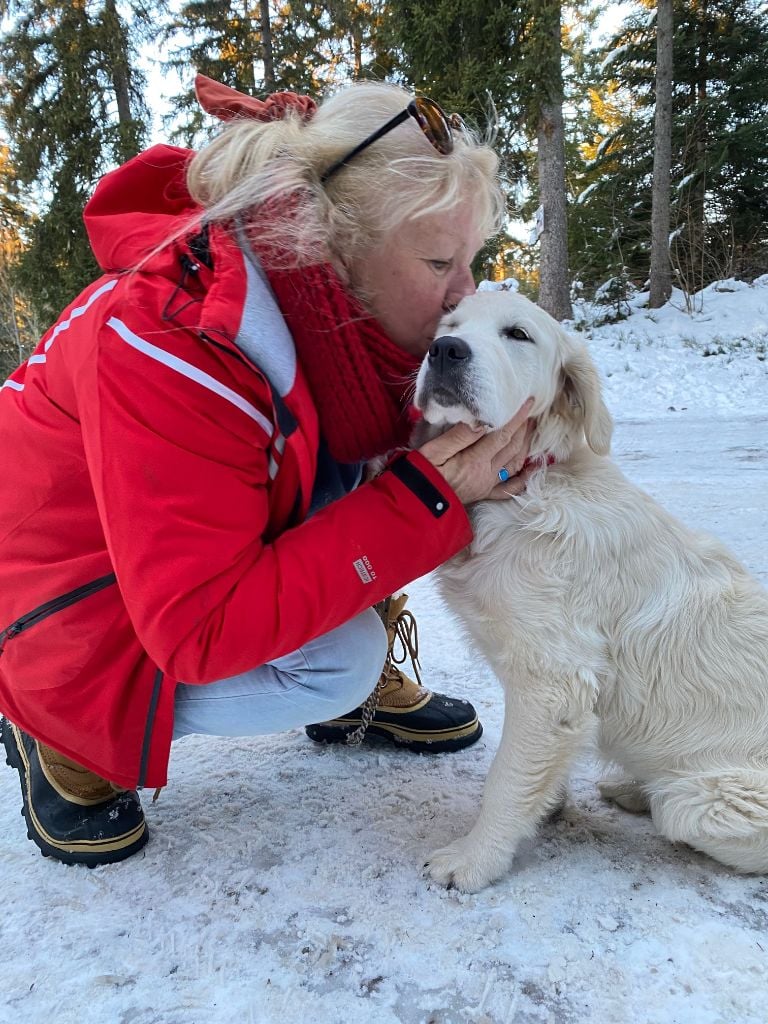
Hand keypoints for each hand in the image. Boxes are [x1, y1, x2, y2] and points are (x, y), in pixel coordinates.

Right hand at [417, 398, 535, 503]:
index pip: (502, 435)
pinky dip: (524, 477)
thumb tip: (481, 421)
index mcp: (475, 461)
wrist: (417, 503)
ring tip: (531, 429)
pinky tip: (533, 468)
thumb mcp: (434, 451)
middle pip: (512, 447)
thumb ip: (458, 436)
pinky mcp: (484, 493)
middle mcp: (487, 473)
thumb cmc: (421, 474)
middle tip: (531, 411)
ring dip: (526, 445)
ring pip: (515, 463)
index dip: (517, 418)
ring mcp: (488, 484)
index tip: (528, 402)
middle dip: (523, 428)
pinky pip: (510, 488)